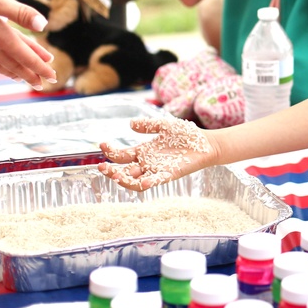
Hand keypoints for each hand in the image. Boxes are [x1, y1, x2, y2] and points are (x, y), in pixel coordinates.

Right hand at [99, 117, 214, 190]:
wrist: (206, 143)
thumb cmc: (186, 135)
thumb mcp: (165, 126)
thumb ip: (148, 125)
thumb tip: (130, 123)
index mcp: (143, 152)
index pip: (121, 156)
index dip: (110, 152)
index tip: (102, 144)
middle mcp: (147, 163)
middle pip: (124, 171)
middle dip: (111, 170)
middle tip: (102, 166)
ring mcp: (157, 170)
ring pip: (135, 181)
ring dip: (124, 180)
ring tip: (115, 175)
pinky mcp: (169, 175)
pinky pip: (156, 181)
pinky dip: (149, 183)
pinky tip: (144, 181)